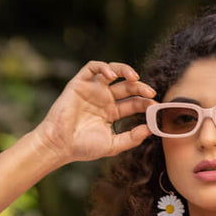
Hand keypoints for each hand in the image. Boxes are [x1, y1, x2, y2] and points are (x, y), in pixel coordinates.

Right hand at [34, 60, 154, 164]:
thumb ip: (131, 138)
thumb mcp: (112, 145)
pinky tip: (112, 75)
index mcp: (111, 113)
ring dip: (125, 71)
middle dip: (140, 88)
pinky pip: (93, 68)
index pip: (133, 103)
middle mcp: (103, 99)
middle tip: (150, 92)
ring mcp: (92, 90)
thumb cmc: (83, 148)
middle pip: (127, 87)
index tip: (154, 107)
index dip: (145, 103)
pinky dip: (103, 67)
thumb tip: (150, 129)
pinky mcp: (80, 83)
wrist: (60, 145)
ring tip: (135, 78)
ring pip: (112, 72)